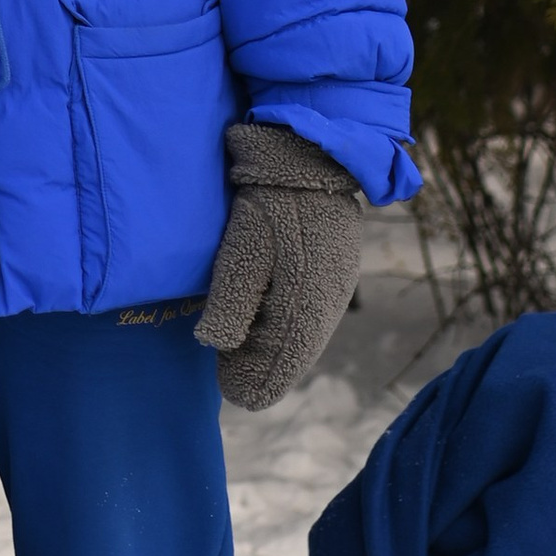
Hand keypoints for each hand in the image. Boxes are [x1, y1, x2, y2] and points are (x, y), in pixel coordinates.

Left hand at [197, 121, 365, 408]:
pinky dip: (292, 331)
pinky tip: (273, 332)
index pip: (283, 362)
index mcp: (304, 307)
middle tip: (237, 390)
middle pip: (296, 354)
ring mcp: (337, 287)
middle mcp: (327, 304)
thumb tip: (217, 345)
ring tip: (248, 364)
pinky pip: (315, 315)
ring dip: (279, 352)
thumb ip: (231, 303)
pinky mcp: (337, 271)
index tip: (235, 395)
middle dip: (266, 372)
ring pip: (306, 335)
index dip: (258, 381)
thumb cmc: (269, 206)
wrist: (308, 160)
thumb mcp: (241, 252)